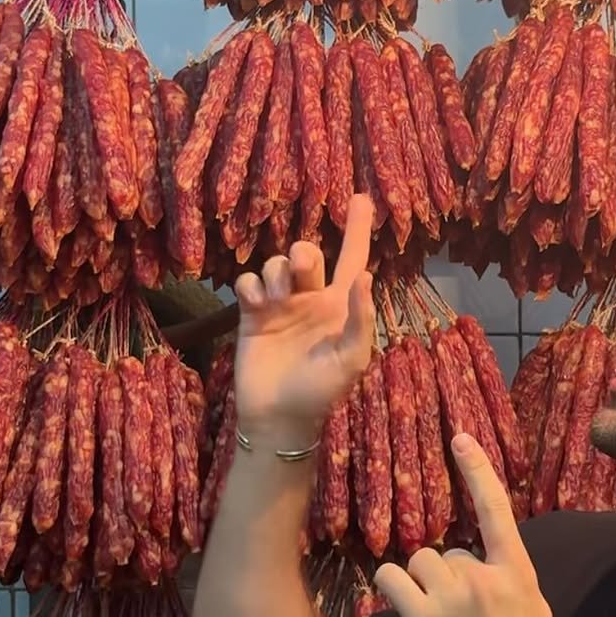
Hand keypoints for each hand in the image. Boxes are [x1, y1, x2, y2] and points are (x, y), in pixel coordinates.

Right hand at [233, 196, 374, 447]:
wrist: (277, 418)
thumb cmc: (321, 392)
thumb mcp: (351, 360)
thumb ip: (360, 319)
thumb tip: (366, 277)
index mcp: (341, 306)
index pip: (352, 259)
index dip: (357, 230)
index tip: (361, 198)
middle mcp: (311, 299)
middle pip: (308, 254)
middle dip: (302, 253)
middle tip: (300, 267)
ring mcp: (281, 305)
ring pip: (277, 264)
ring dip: (276, 272)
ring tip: (275, 298)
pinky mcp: (251, 315)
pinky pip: (249, 282)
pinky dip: (251, 286)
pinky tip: (255, 304)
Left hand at [374, 434, 552, 616]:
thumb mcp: (535, 616)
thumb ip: (514, 581)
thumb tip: (493, 559)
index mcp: (518, 575)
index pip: (497, 511)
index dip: (478, 471)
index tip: (460, 437)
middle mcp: (487, 579)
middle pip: (447, 552)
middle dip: (444, 581)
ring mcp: (454, 599)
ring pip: (418, 563)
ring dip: (418, 587)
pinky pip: (392, 579)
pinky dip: (391, 589)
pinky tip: (401, 611)